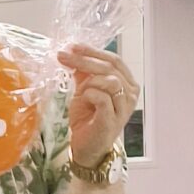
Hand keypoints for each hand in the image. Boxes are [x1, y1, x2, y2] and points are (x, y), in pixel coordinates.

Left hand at [61, 44, 136, 167]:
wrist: (87, 146)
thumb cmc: (89, 118)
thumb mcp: (85, 89)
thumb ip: (84, 72)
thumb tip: (73, 52)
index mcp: (127, 84)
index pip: (114, 60)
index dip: (93, 51)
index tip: (72, 46)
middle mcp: (130, 95)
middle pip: (111, 67)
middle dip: (85, 59)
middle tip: (64, 56)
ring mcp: (123, 108)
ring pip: (110, 81)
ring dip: (90, 81)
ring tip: (80, 90)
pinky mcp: (112, 120)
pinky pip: (103, 98)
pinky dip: (90, 94)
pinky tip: (84, 98)